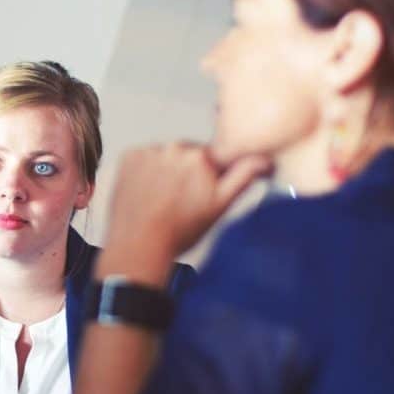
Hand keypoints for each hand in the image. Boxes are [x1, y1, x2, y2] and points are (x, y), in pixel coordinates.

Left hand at [105, 142, 270, 260]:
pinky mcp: (129, 157)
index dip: (211, 175)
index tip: (202, 190)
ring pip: (165, 156)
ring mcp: (149, 151)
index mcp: (202, 157)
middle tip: (180, 201)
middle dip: (187, 172)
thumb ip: (243, 176)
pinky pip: (143, 158)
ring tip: (161, 199)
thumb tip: (264, 159)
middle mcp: (175, 148)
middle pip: (188, 155)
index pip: (214, 157)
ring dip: (165, 170)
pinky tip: (146, 192)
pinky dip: (145, 171)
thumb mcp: (220, 206)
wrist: (139, 245)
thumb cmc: (179, 231)